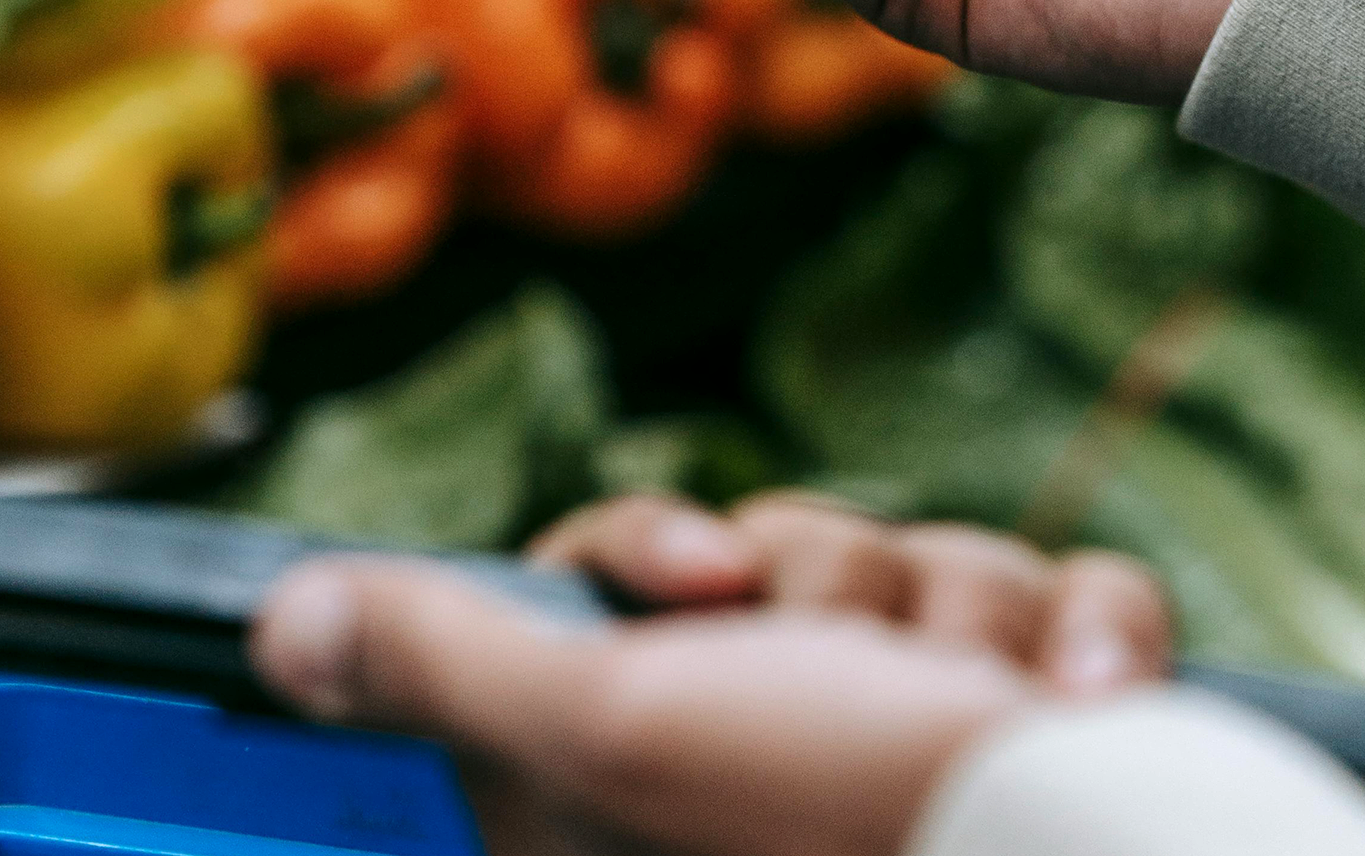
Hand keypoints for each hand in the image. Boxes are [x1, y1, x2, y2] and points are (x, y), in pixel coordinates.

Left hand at [253, 557, 1035, 855]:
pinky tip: (1084, 698)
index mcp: (663, 771)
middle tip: (851, 677)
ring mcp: (929, 729)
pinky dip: (1085, 637)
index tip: (706, 573)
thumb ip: (452, 663)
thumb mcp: (622, 728)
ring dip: (968, 618)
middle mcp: (784, 753)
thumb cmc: (848, 815)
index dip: (652, 555)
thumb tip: (279, 624)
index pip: (615, 586)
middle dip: (837, 587)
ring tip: (984, 713)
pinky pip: (1063, 591)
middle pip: (787, 550)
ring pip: (928, 559)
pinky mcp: (1056, 709)